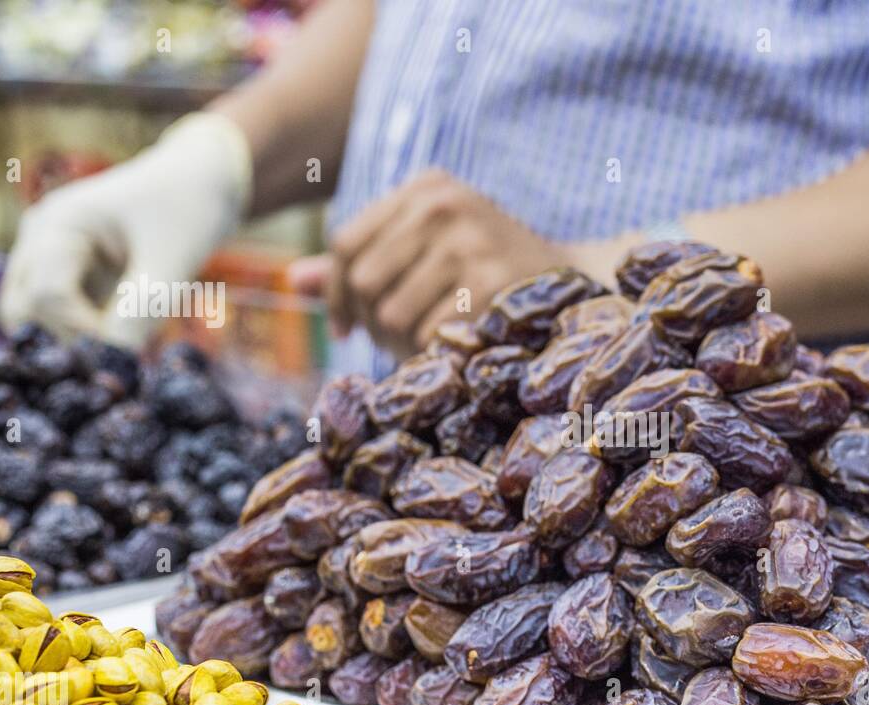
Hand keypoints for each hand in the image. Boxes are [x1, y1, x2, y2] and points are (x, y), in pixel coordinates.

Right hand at [0, 113, 251, 350]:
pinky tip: (132, 331)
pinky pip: (66, 322)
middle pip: (24, 315)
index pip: (46, 297)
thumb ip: (141, 310)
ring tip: (133, 336)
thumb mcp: (172, 259)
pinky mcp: (73, 280)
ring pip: (38, 324)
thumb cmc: (191, 206)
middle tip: (125, 351)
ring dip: (81, 341)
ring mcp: (51, 261)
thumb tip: (113, 369)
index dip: (86, 331)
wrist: (205, 182)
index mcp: (56, 225)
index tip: (132, 346)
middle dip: (70, 341)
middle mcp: (40, 242)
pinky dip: (94, 336)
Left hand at [327, 169, 570, 351]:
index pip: (346, 243)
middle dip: (372, 323)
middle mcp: (443, 204)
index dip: (337, 293)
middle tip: (393, 341)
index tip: (346, 325)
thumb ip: (366, 260)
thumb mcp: (428, 249)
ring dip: (400, 344)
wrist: (571, 285)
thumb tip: (297, 283)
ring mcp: (469, 241)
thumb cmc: (488, 271)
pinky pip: (428, 334)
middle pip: (364, 280)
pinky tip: (449, 350)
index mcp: (425, 187)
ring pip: (391, 313)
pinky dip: (432, 353)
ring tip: (423, 344)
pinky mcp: (491, 282)